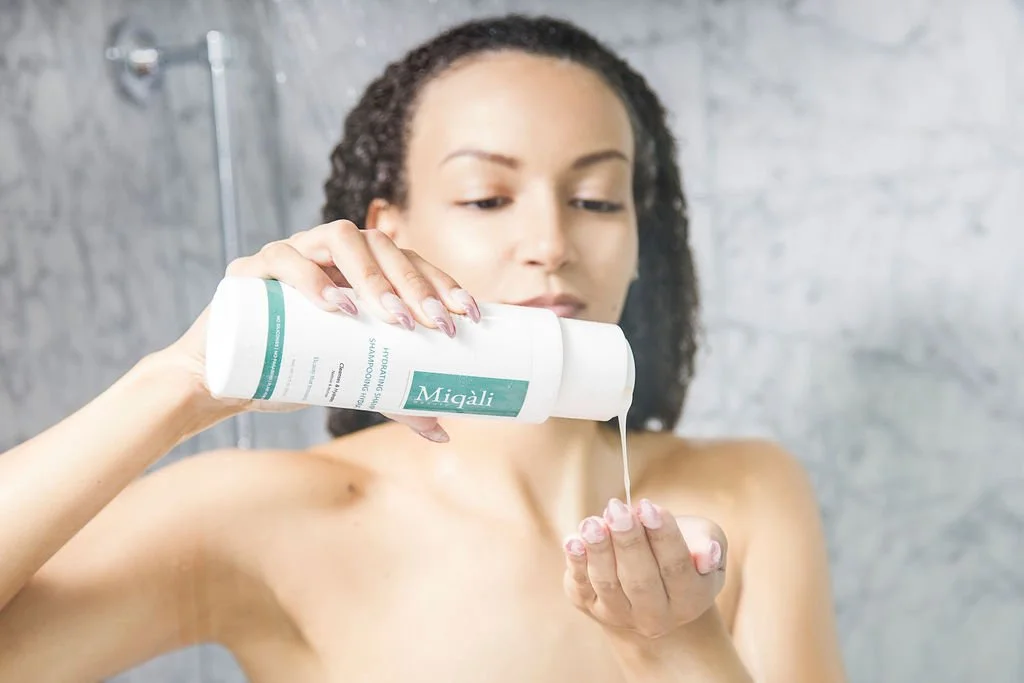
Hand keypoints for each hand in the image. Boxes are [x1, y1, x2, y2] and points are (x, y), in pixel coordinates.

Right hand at [164, 220, 480, 438]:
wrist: (224, 381)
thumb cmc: (293, 369)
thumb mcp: (352, 380)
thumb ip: (394, 397)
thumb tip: (443, 432)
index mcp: (356, 268)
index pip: (408, 260)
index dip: (440, 281)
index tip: (467, 314)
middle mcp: (327, 252)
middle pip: (380, 245)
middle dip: (413, 282)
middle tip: (434, 324)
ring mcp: (291, 254)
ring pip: (339, 238)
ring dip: (372, 275)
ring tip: (393, 318)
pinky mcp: (252, 271)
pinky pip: (283, 259)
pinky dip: (312, 279)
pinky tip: (338, 307)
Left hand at [563, 498, 726, 638]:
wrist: (654, 585)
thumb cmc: (683, 550)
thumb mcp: (704, 541)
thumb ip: (708, 544)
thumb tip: (706, 553)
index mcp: (691, 600)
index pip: (676, 568)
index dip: (663, 536)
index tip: (648, 506)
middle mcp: (657, 617)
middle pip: (640, 580)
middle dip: (628, 541)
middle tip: (617, 508)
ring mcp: (621, 615)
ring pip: (609, 585)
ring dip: (599, 550)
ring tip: (593, 522)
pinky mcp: (591, 606)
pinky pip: (582, 586)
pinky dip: (576, 563)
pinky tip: (573, 541)